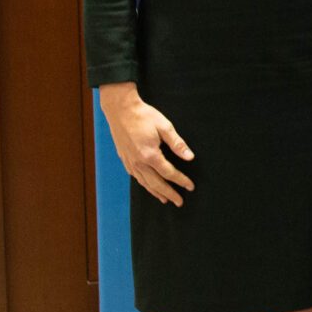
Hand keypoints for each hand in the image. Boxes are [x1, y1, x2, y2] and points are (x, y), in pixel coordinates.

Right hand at [98, 83, 194, 206]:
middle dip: (170, 193)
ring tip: (166, 200)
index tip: (191, 187)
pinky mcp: (124, 159)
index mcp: (150, 155)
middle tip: (180, 202)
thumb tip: (190, 157)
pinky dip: (144, 184)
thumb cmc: (144, 116)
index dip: (181, 181)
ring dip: (156, 192)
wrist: (120, 110)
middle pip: (156, 183)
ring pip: (144, 182)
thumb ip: (177, 144)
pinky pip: (136, 177)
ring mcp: (129, 161)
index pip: (169, 173)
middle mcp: (138, 162)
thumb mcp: (165, 127)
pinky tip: (148, 186)